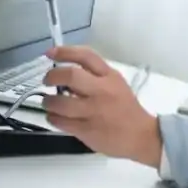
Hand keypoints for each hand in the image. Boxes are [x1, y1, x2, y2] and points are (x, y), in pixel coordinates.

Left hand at [42, 46, 161, 167]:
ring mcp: (94, 111)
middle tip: (47, 81)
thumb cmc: (125, 108)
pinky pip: (60, 121)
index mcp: (110, 77)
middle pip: (70, 75)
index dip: (65, 52)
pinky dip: (53, 118)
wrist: (141, 135)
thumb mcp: (116, 84)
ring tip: (49, 103)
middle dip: (52, 76)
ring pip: (60, 102)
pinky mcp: (87, 130)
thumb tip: (65, 73)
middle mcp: (102, 91)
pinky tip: (55, 117)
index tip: (50, 53)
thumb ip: (95, 77)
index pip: (86, 56)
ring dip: (48, 101)